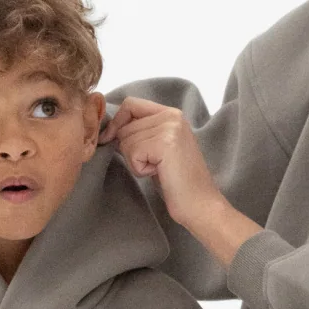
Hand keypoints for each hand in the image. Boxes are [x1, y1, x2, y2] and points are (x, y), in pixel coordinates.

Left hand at [102, 98, 261, 266]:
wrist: (200, 204)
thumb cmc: (177, 182)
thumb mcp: (158, 148)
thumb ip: (141, 132)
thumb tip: (110, 129)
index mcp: (171, 113)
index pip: (131, 104)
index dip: (116, 122)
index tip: (109, 139)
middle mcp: (172, 115)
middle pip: (125, 126)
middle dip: (129, 150)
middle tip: (153, 165)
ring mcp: (170, 127)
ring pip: (126, 140)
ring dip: (135, 161)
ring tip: (158, 169)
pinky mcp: (165, 143)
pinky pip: (132, 153)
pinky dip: (139, 169)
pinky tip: (158, 173)